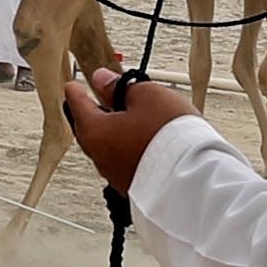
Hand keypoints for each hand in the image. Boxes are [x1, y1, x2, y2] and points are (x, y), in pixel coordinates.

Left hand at [63, 67, 198, 193]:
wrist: (192, 180)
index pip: (77, 105)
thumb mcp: (147, 96)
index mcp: (94, 131)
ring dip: (115, 131)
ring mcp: (115, 175)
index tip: (74, 86)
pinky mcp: (133, 185)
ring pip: (108, 146)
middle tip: (102, 99)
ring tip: (132, 117)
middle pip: (91, 128)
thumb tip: (102, 81)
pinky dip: (129, 147)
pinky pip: (125, 161)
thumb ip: (120, 87)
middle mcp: (99, 157)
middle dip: (95, 112)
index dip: (76, 91)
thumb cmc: (169, 136)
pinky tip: (144, 140)